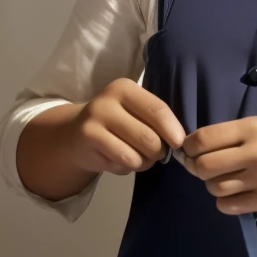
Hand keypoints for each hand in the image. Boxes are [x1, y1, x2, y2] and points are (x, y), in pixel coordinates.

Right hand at [66, 78, 184, 176]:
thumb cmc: (117, 122)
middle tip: (156, 153)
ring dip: (144, 162)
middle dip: (159, 151)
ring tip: (139, 157)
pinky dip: (128, 168)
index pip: (157, 110)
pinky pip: (122, 164)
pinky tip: (120, 160)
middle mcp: (107, 101)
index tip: (179, 142)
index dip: (173, 129)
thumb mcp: (135, 111)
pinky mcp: (88, 142)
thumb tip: (179, 140)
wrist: (77, 134)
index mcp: (125, 88)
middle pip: (148, 137)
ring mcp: (94, 122)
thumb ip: (155, 119)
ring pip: (136, 155)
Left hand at [180, 117, 256, 212]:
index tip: (189, 150)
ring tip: (225, 179)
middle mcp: (256, 151)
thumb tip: (189, 149)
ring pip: (214, 187)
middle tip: (203, 167)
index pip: (203, 139)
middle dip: (196, 167)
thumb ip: (229, 135)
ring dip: (212, 184)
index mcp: (252, 128)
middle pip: (203, 166)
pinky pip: (229, 206)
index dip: (188, 147)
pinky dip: (224, 201)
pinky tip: (235, 193)